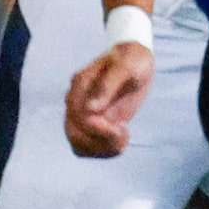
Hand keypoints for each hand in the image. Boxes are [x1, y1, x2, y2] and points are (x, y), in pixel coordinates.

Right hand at [66, 41, 153, 157]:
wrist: (133, 59)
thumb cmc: (131, 60)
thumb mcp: (126, 67)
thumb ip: (109, 84)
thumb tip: (91, 108)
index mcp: (80, 86)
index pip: (78, 117)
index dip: (97, 129)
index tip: (120, 127)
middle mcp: (76, 102)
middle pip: (75, 136)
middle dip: (101, 141)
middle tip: (123, 133)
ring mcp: (82, 114)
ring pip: (78, 144)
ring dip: (103, 148)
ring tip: (124, 136)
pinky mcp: (92, 122)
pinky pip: (87, 146)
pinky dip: (103, 150)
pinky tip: (120, 138)